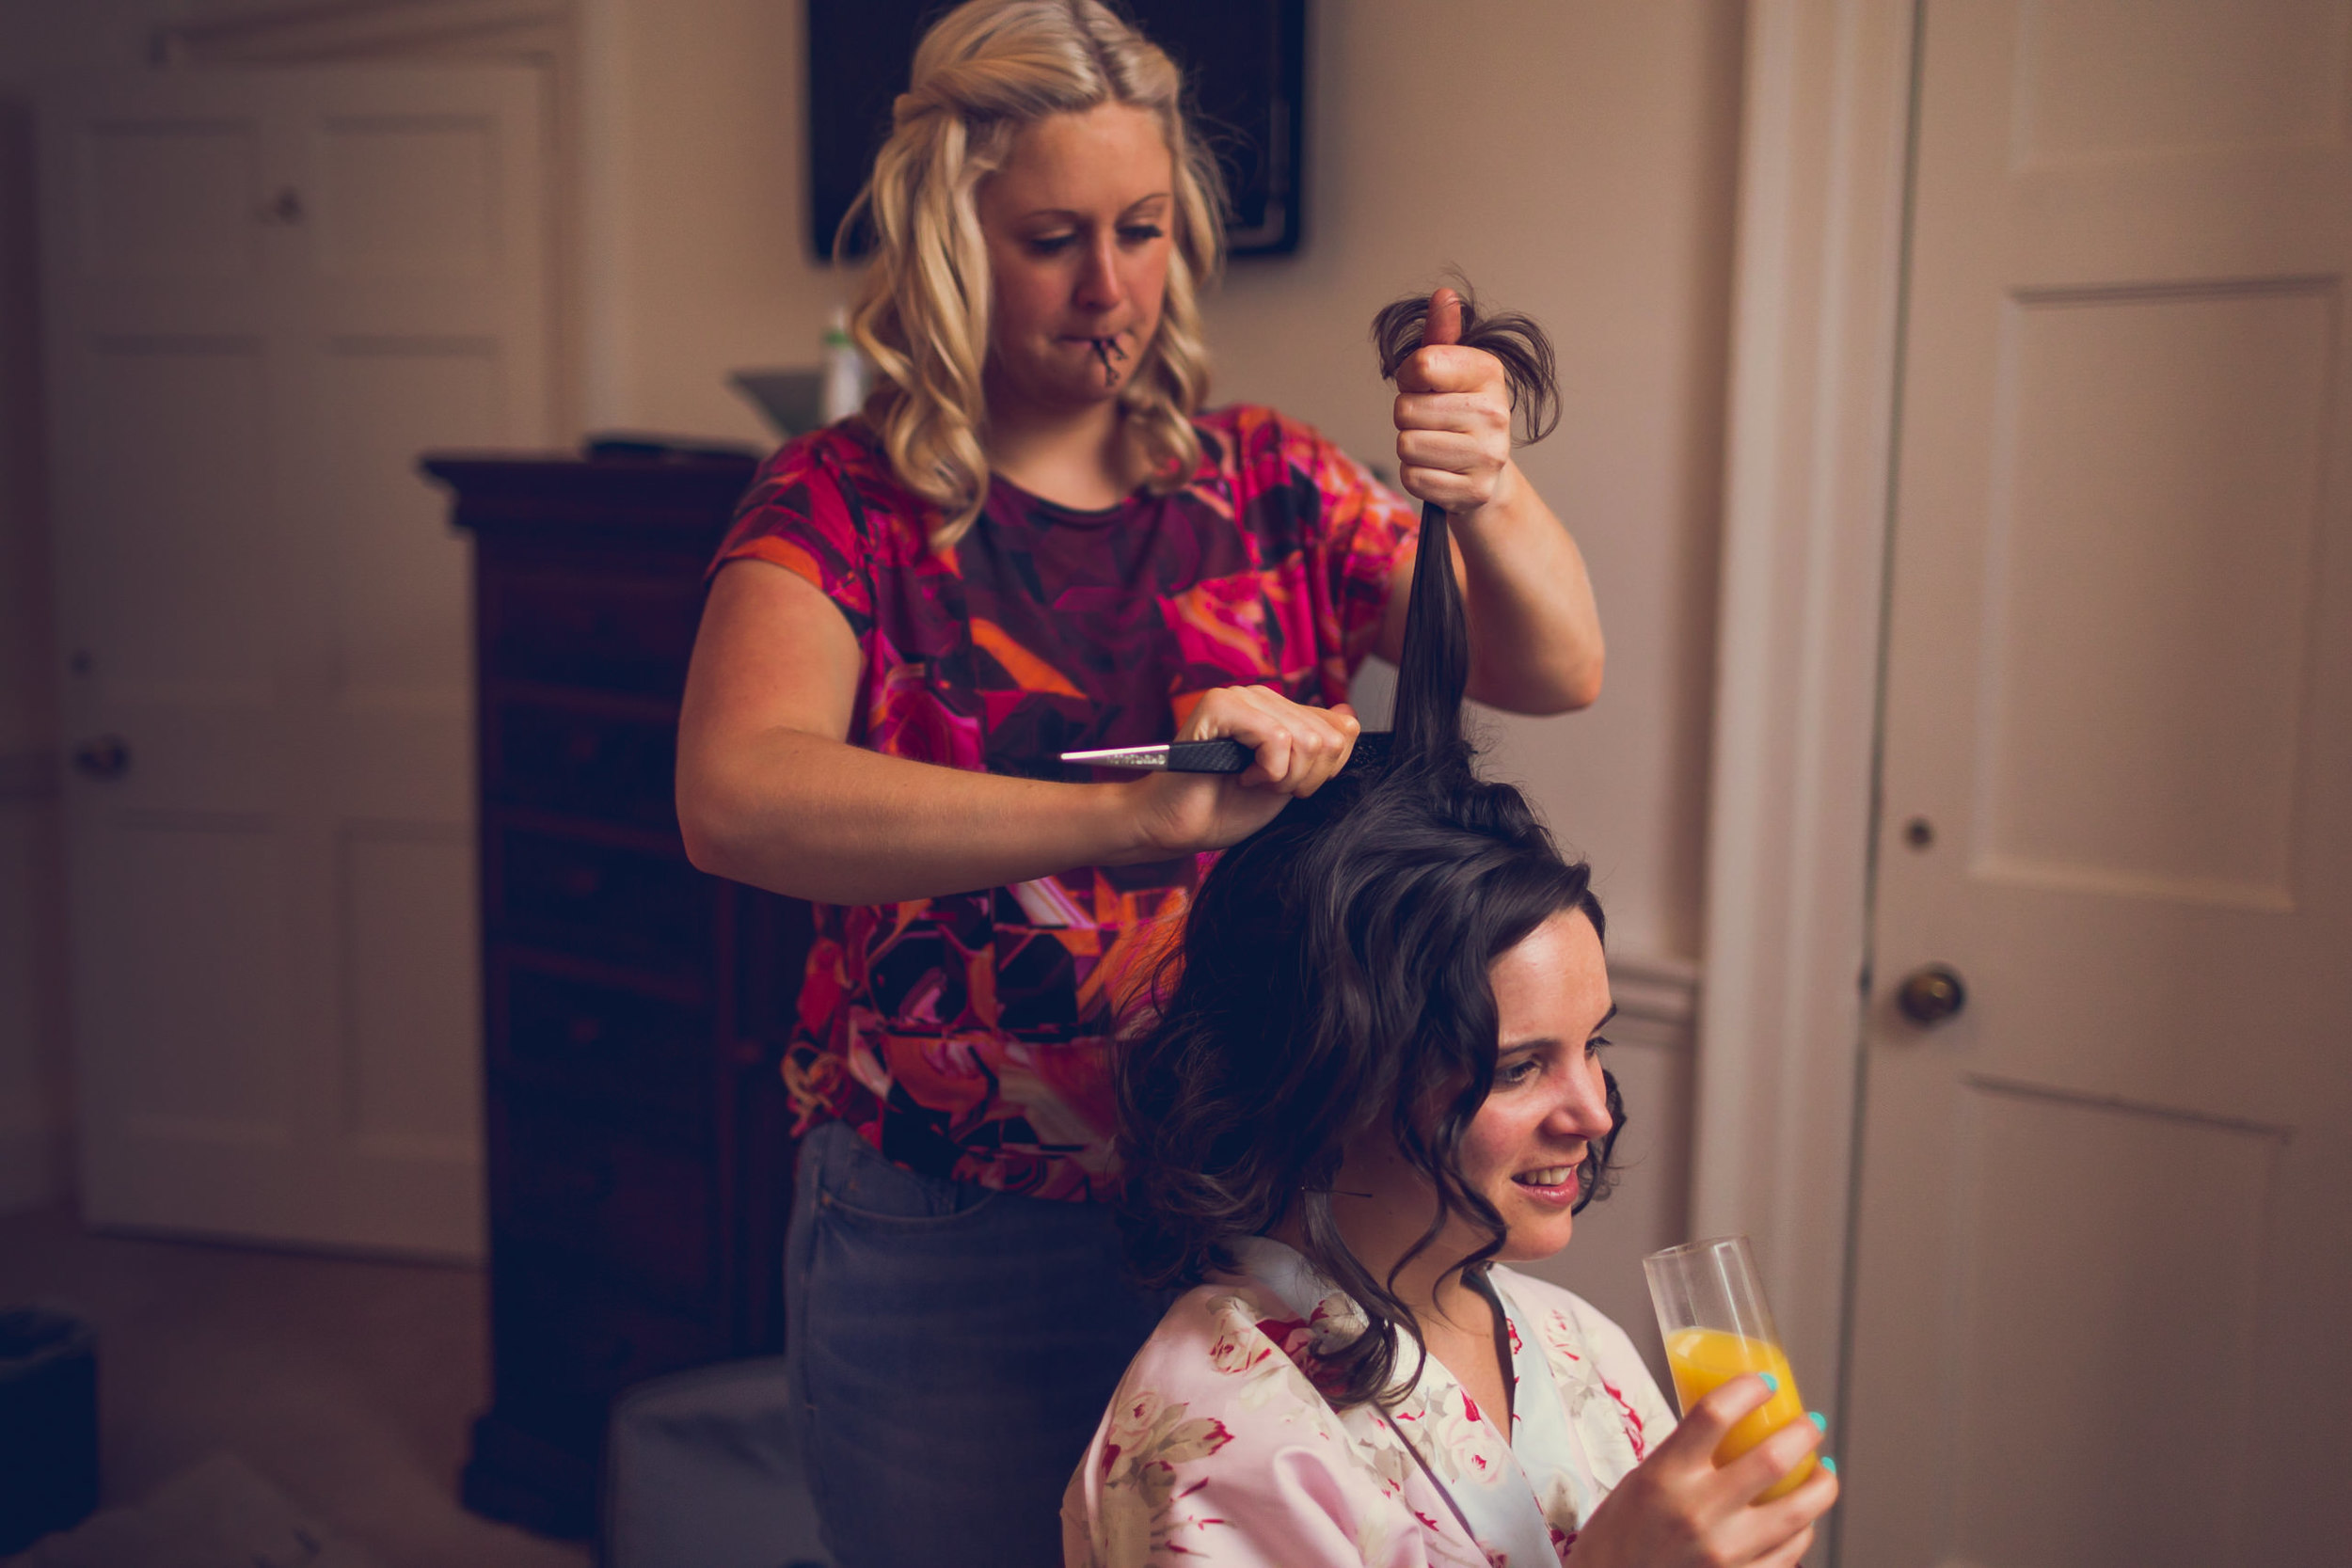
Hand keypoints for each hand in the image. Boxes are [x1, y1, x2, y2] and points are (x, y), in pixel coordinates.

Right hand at [1125, 687, 1359, 855]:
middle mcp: (1263, 696)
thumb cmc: (1226, 806)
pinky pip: (1277, 739)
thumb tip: (1350, 717)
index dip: (1325, 771)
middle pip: (1328, 738)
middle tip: (1269, 786)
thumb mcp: (1290, 782)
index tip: (1291, 785)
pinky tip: (1243, 776)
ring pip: (1306, 739)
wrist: (1178, 826)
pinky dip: (1268, 771)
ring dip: (1285, 776)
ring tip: (1254, 781)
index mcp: (1281, 710)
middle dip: (1305, 777)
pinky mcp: (1220, 706)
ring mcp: (1240, 697)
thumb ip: (1320, 751)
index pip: (1341, 729)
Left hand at [1393, 286, 1521, 517]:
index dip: (1409, 377)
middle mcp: (1495, 412)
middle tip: (1432, 423)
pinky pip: (1412, 477)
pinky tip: (1439, 471)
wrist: (1485, 477)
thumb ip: (1441, 337)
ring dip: (1410, 447)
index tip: (1425, 386)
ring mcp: (1488, 456)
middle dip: (1408, 418)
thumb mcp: (1449, 373)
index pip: (1421, 365)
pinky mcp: (1472, 491)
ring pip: (1406, 444)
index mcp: (1489, 373)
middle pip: (1405, 410)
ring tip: (1436, 446)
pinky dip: (1416, 476)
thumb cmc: (1457, 416)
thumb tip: (1444, 295)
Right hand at [1566, 1376, 1837, 1567]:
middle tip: (1812, 1424)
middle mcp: (1696, 1512)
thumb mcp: (1642, 1480)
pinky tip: (1801, 1521)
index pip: (1714, 1414)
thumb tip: (1732, 1428)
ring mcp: (1723, 1553)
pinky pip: (1790, 1554)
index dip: (1748, 1389)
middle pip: (1771, 1459)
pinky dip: (1802, 1533)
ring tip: (1823, 1472)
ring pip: (1797, 1512)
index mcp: (1664, 1476)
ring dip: (1821, 1486)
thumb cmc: (1621, 1534)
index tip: (1765, 1383)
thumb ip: (1684, 1456)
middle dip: (1804, 1433)